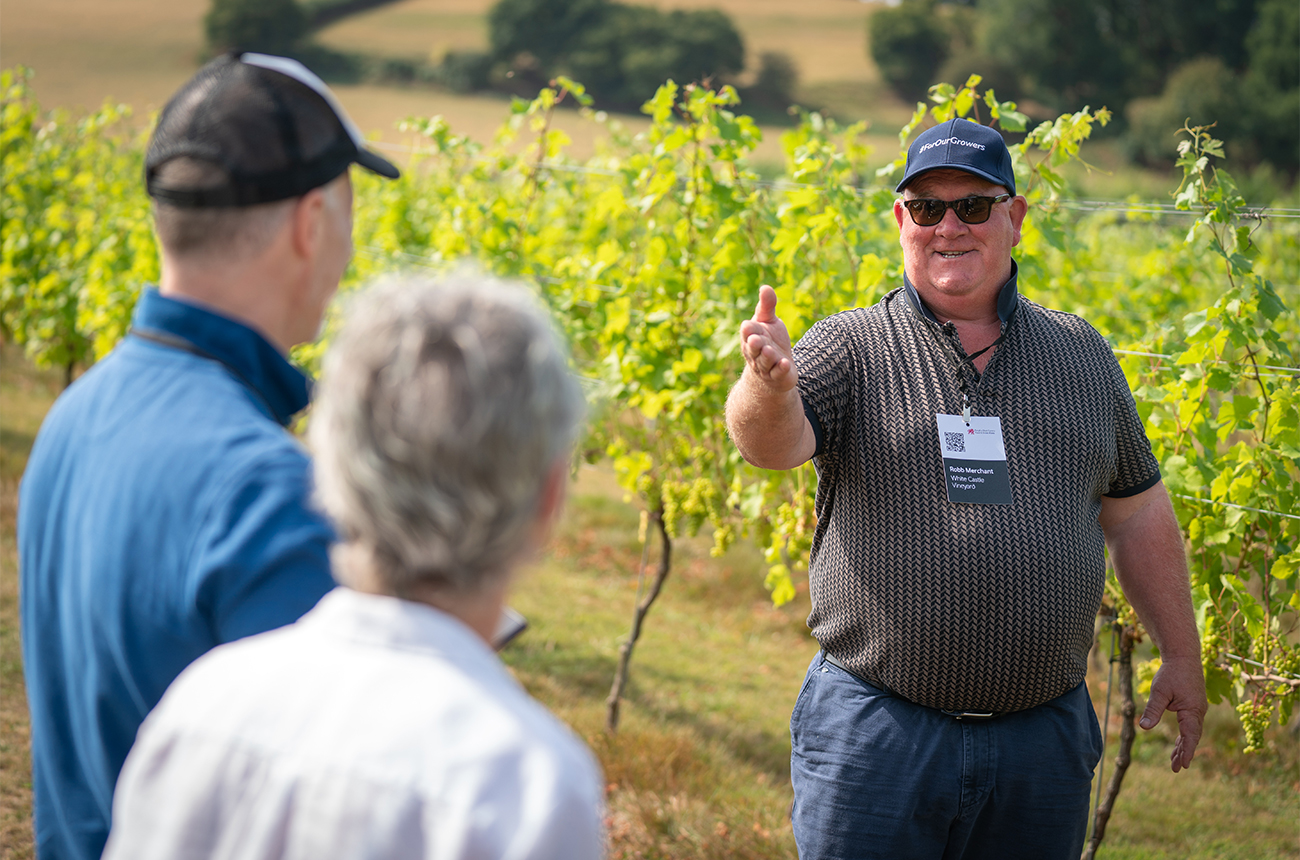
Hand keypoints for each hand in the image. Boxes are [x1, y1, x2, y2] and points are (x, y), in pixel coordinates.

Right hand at [739, 285, 796, 391]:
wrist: (774, 367)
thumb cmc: (769, 340)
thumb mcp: (768, 321)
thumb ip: (767, 306)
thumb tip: (765, 287)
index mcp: (751, 336)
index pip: (748, 332)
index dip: (749, 329)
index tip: (749, 325)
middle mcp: (755, 352)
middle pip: (753, 348)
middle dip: (754, 345)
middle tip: (756, 340)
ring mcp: (766, 366)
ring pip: (764, 361)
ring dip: (767, 357)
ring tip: (770, 351)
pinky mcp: (777, 376)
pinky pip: (777, 373)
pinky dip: (781, 369)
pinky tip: (785, 363)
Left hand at [1138, 656, 1206, 772]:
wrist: (1183, 658)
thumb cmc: (1171, 673)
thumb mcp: (1159, 691)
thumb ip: (1153, 709)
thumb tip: (1144, 727)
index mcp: (1192, 710)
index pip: (1190, 735)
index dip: (1187, 751)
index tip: (1183, 765)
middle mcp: (1198, 712)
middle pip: (1191, 737)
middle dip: (1184, 753)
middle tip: (1176, 768)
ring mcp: (1196, 710)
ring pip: (1190, 732)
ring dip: (1183, 746)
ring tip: (1175, 762)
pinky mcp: (1192, 707)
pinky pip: (1189, 725)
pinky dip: (1184, 736)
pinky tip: (1178, 745)